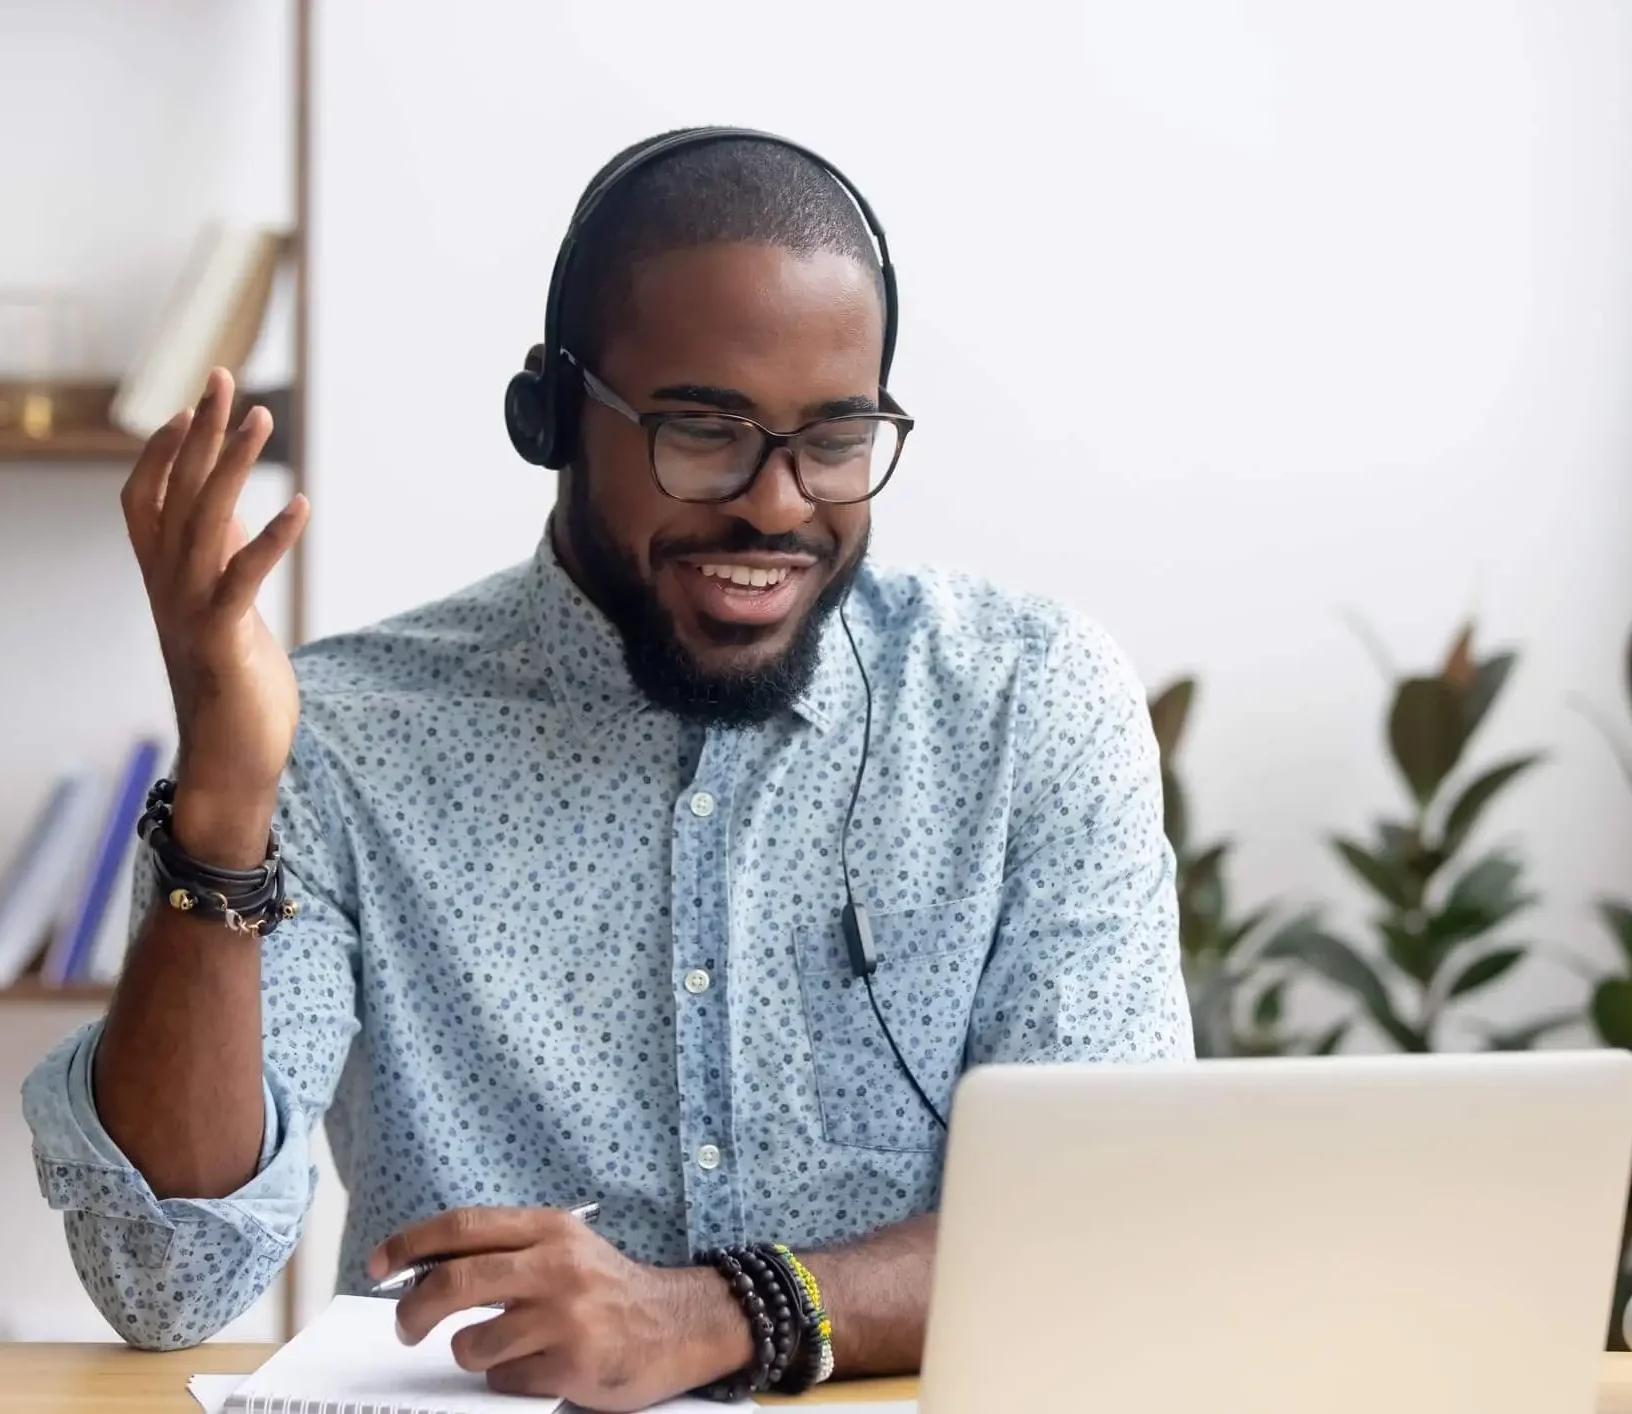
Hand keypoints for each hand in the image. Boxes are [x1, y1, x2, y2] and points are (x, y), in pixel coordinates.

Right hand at [121, 367, 308, 864]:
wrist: (231, 763)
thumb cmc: (233, 686)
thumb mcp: (228, 613)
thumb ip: (224, 563)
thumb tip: (236, 512)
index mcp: (166, 580)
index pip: (149, 497)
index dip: (166, 449)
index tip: (195, 403)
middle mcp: (168, 587)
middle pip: (176, 492)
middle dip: (201, 432)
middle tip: (225, 378)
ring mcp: (191, 610)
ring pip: (203, 520)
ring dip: (233, 465)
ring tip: (261, 418)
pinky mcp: (223, 637)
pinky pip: (242, 577)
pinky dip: (271, 539)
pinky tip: (301, 505)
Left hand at [371, 1206, 750, 1411]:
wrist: (678, 1324)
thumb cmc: (607, 1287)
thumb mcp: (562, 1246)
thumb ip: (504, 1249)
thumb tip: (422, 1267)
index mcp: (548, 1229)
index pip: (461, 1226)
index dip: (410, 1244)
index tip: (379, 1265)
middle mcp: (556, 1266)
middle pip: (454, 1283)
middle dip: (414, 1311)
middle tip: (406, 1329)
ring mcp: (566, 1317)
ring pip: (472, 1343)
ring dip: (471, 1353)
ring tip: (501, 1348)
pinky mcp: (573, 1364)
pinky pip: (504, 1380)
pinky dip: (508, 1378)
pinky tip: (539, 1365)